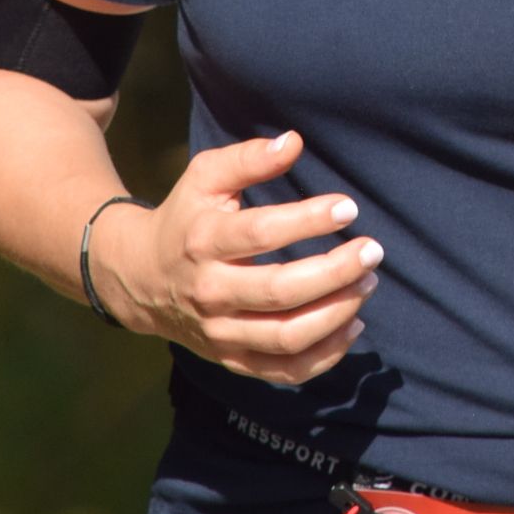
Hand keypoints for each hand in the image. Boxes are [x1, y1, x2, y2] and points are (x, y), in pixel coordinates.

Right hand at [94, 131, 381, 385]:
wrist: (141, 278)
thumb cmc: (187, 218)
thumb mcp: (205, 177)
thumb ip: (247, 159)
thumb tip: (293, 142)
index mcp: (204, 242)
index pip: (261, 233)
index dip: (308, 220)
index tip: (348, 207)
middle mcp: (211, 292)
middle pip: (280, 291)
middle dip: (335, 271)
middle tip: (372, 250)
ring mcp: (221, 332)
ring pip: (287, 337)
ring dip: (337, 312)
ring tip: (369, 283)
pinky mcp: (233, 359)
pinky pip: (285, 371)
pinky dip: (325, 356)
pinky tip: (353, 325)